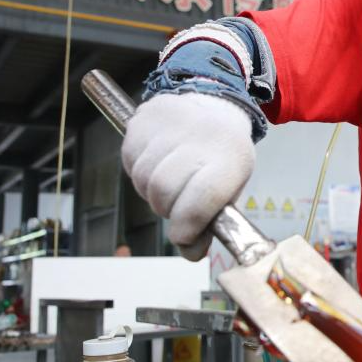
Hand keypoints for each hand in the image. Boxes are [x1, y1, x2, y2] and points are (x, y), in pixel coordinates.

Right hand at [122, 93, 254, 260]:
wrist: (214, 108)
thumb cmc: (223, 158)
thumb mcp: (231, 189)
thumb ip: (213, 224)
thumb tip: (191, 253)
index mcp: (230, 158)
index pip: (203, 198)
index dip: (189, 225)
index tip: (185, 236)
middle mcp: (201, 136)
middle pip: (165, 190)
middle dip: (167, 210)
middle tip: (177, 206)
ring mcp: (170, 124)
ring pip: (144, 178)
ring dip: (151, 193)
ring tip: (168, 184)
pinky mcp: (144, 119)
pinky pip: (130, 162)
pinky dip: (138, 173)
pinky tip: (156, 165)